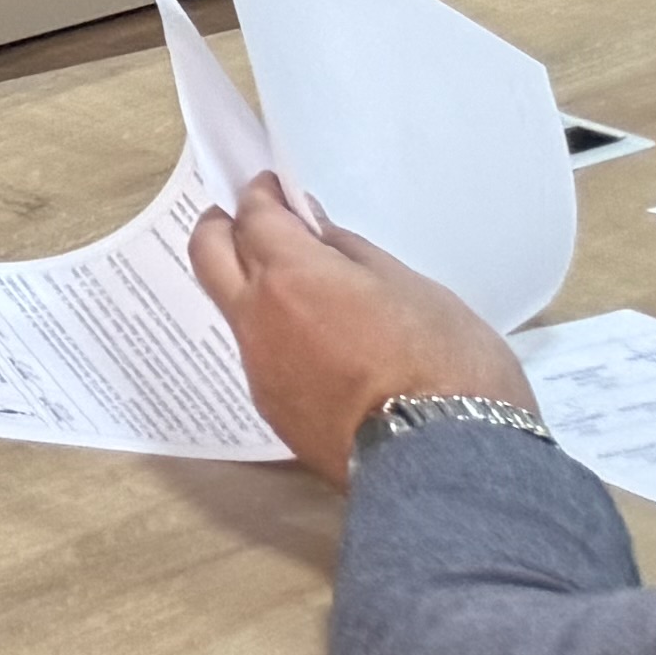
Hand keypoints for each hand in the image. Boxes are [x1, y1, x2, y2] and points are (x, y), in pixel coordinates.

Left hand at [184, 171, 528, 482]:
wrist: (445, 466)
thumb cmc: (446, 365)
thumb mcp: (413, 290)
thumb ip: (352, 255)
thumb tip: (316, 232)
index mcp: (291, 275)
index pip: (255, 217)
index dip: (263, 196)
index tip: (274, 189)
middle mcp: (258, 317)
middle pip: (209, 253)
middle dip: (222, 226)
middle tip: (250, 220)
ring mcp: (258, 367)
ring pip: (233, 308)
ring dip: (247, 286)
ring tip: (290, 284)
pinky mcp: (271, 411)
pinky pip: (258, 355)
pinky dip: (272, 334)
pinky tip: (310, 342)